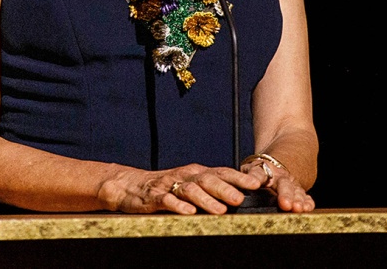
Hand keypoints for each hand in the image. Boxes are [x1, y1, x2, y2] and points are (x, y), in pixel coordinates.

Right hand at [98, 163, 264, 214]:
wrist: (130, 185)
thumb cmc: (165, 187)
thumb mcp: (189, 185)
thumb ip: (210, 189)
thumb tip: (239, 197)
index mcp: (196, 172)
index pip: (221, 172)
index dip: (238, 177)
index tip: (256, 184)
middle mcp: (185, 176)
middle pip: (208, 180)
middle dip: (225, 189)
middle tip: (240, 198)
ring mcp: (169, 185)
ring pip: (190, 190)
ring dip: (207, 200)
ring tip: (220, 210)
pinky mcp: (154, 197)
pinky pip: (167, 201)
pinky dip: (179, 206)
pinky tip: (189, 213)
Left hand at [242, 157, 315, 212]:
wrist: (277, 163)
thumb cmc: (258, 172)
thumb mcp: (249, 170)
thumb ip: (244, 178)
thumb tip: (232, 190)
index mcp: (263, 170)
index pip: (258, 173)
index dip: (257, 179)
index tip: (255, 184)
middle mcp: (279, 176)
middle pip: (283, 184)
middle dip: (285, 194)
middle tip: (285, 204)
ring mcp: (290, 184)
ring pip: (295, 191)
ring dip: (297, 199)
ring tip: (297, 208)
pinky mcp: (298, 191)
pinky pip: (304, 196)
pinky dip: (307, 202)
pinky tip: (307, 208)